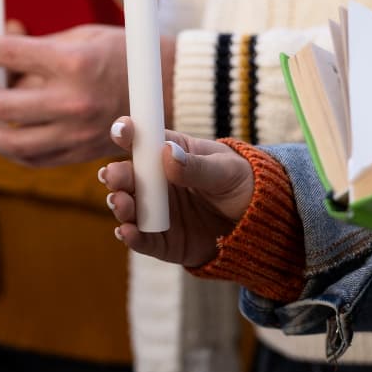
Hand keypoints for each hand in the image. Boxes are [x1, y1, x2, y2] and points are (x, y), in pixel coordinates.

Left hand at [0, 24, 173, 166]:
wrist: (169, 90)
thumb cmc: (126, 53)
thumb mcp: (83, 37)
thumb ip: (40, 46)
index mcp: (74, 63)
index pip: (10, 55)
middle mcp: (72, 101)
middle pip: (3, 103)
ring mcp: (76, 132)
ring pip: (12, 142)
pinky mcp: (80, 153)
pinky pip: (35, 159)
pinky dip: (9, 150)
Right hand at [100, 117, 253, 267]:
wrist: (259, 225)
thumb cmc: (241, 185)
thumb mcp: (226, 171)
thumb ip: (197, 166)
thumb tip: (167, 154)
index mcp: (170, 153)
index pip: (143, 140)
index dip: (128, 132)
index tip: (122, 131)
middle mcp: (157, 182)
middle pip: (128, 175)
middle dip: (116, 174)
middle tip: (112, 176)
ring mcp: (157, 211)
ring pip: (129, 207)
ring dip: (119, 204)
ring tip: (121, 201)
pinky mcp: (162, 240)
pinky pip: (142, 239)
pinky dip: (131, 236)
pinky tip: (126, 231)